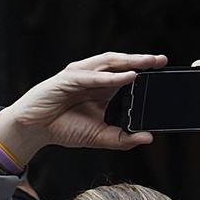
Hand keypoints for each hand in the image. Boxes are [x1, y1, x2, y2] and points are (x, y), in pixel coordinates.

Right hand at [0, 52, 165, 165]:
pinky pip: (92, 76)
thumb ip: (124, 139)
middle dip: (142, 61)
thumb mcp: (101, 137)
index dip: (145, 72)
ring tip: (148, 62)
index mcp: (103, 89)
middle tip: (162, 60)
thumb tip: (149, 138)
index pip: (127, 75)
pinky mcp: (66, 80)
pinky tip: (127, 76)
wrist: (34, 130)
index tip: (165, 72)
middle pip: (121, 64)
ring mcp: (79, 76)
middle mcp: (93, 78)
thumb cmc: (65, 129)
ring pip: (108, 64)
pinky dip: (110, 76)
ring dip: (129, 62)